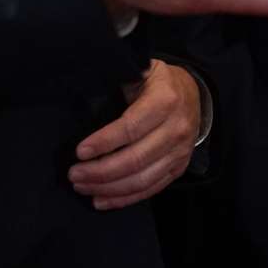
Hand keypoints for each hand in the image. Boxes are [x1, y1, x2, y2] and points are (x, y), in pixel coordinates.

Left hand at [68, 60, 198, 208]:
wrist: (193, 93)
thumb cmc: (158, 82)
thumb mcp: (143, 69)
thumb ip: (121, 77)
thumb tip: (87, 84)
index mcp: (165, 100)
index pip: (132, 127)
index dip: (104, 142)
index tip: (79, 151)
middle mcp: (177, 128)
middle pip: (136, 159)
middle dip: (100, 171)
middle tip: (74, 174)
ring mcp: (180, 151)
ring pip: (142, 179)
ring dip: (108, 188)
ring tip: (82, 186)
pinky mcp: (179, 167)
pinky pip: (151, 189)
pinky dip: (125, 199)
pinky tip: (101, 199)